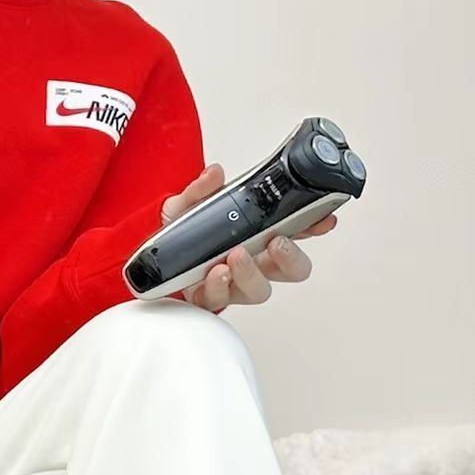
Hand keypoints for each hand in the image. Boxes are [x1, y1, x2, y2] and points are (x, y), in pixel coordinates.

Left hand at [160, 163, 338, 312]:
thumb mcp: (187, 203)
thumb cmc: (181, 234)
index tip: (323, 219)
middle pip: (292, 270)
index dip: (315, 226)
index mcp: (259, 237)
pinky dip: (220, 285)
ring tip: (236, 257)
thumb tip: (214, 174)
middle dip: (291, 258)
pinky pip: (222, 299)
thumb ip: (200, 189)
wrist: (151, 262)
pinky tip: (215, 273)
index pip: (297, 232)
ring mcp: (235, 284)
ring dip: (252, 273)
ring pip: (261, 290)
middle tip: (276, 243)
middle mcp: (254, 264)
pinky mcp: (212, 299)